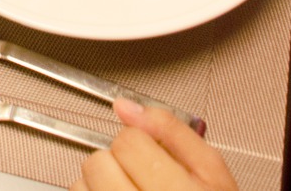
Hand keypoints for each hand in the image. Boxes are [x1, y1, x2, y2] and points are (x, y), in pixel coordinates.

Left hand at [70, 100, 237, 190]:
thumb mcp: (209, 167)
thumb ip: (171, 129)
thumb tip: (126, 107)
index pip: (127, 141)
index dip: (139, 141)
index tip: (152, 154)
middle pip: (99, 161)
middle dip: (117, 161)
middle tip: (141, 174)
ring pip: (82, 183)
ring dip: (101, 181)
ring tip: (128, 189)